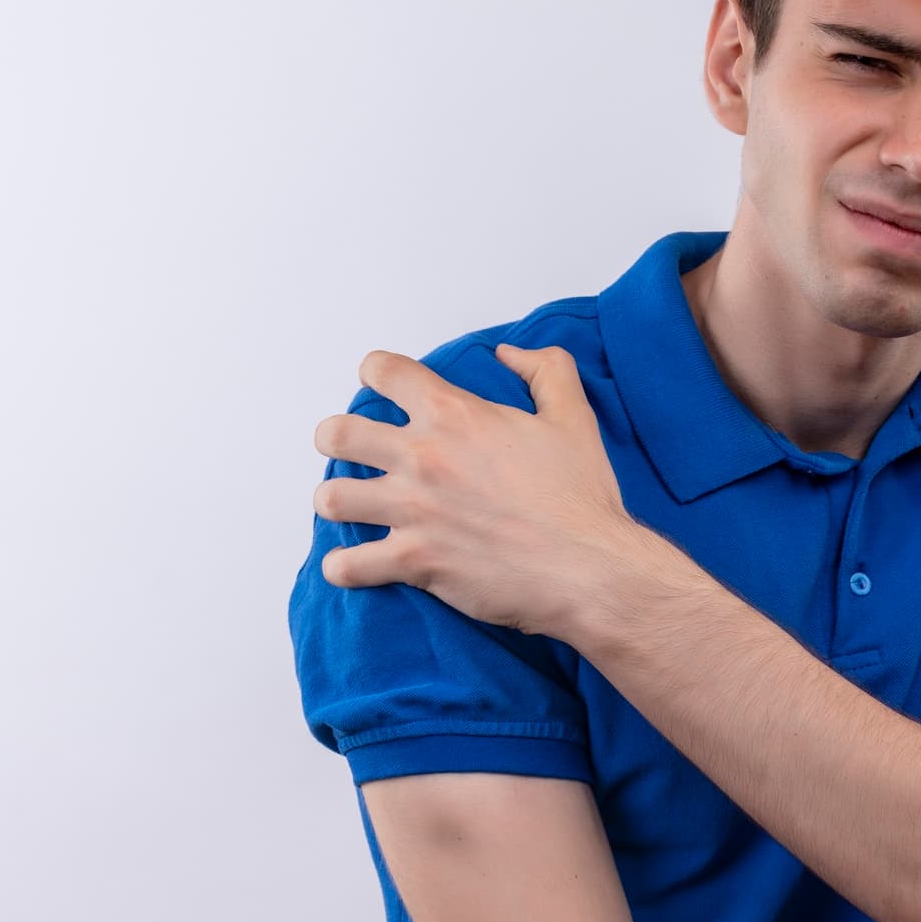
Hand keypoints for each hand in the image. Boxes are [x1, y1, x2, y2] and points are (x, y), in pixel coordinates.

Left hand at [312, 343, 636, 641]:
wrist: (588, 565)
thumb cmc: (581, 496)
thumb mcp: (574, 415)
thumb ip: (546, 369)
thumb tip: (510, 354)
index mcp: (455, 415)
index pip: (386, 372)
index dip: (377, 372)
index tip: (379, 382)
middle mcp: (424, 458)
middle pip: (338, 434)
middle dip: (336, 438)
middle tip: (349, 448)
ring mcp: (413, 511)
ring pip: (332, 499)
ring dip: (337, 502)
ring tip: (352, 507)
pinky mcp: (414, 561)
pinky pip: (348, 565)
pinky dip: (345, 567)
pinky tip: (354, 564)